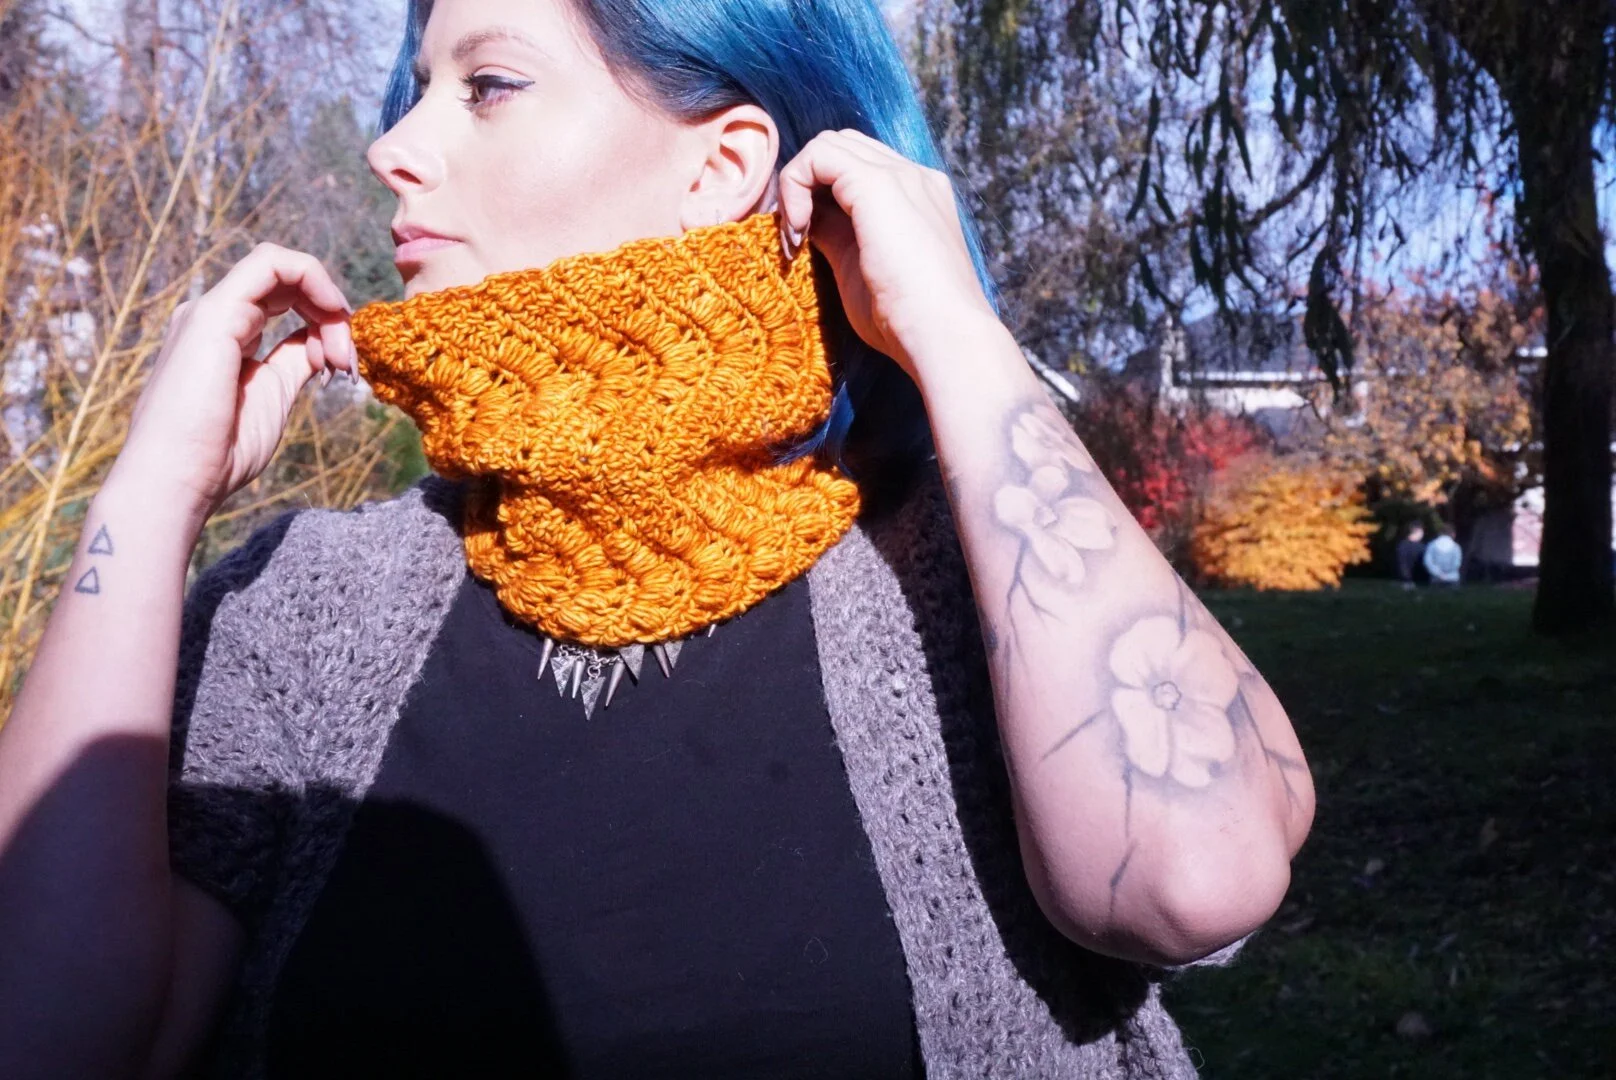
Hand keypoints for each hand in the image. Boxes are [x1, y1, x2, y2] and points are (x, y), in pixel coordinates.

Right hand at [108, 243, 356, 530]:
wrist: (178, 480)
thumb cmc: (220, 451)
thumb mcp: (273, 394)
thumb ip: (293, 361)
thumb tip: (321, 341)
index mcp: (225, 333)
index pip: (281, 297)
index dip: (323, 319)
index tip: (341, 363)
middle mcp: (215, 314)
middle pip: (284, 278)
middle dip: (331, 311)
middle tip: (344, 360)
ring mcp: (212, 310)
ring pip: (279, 264)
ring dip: (326, 301)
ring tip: (338, 354)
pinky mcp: (216, 314)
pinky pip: (272, 265)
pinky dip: (314, 282)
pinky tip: (331, 317)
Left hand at [775, 128, 998, 380]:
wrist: (943, 336)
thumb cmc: (907, 321)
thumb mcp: (861, 268)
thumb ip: (837, 235)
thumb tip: (806, 218)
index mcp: (919, 197)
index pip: (858, 168)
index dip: (820, 195)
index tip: (805, 243)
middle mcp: (914, 177)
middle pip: (843, 147)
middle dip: (808, 183)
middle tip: (797, 236)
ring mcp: (900, 175)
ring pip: (828, 144)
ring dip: (798, 183)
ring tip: (798, 235)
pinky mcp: (877, 184)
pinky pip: (818, 156)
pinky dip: (794, 185)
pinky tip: (799, 231)